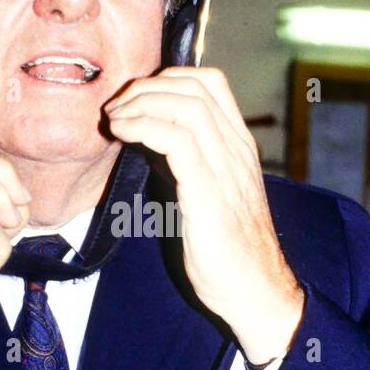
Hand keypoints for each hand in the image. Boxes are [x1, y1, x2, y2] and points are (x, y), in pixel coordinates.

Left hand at [104, 67, 304, 362]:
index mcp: (239, 146)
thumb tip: (149, 141)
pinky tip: (123, 133)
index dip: (167, 78)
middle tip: (116, 107)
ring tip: (114, 119)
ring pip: (186, 105)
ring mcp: (226, 168)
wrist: (255, 291)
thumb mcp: (208, 194)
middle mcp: (237, 149)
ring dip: (140, 103)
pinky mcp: (209, 192)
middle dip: (146, 87)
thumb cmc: (229, 251)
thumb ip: (187, 164)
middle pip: (194, 86)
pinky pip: (176, 139)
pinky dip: (143, 126)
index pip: (210, 83)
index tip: (134, 99)